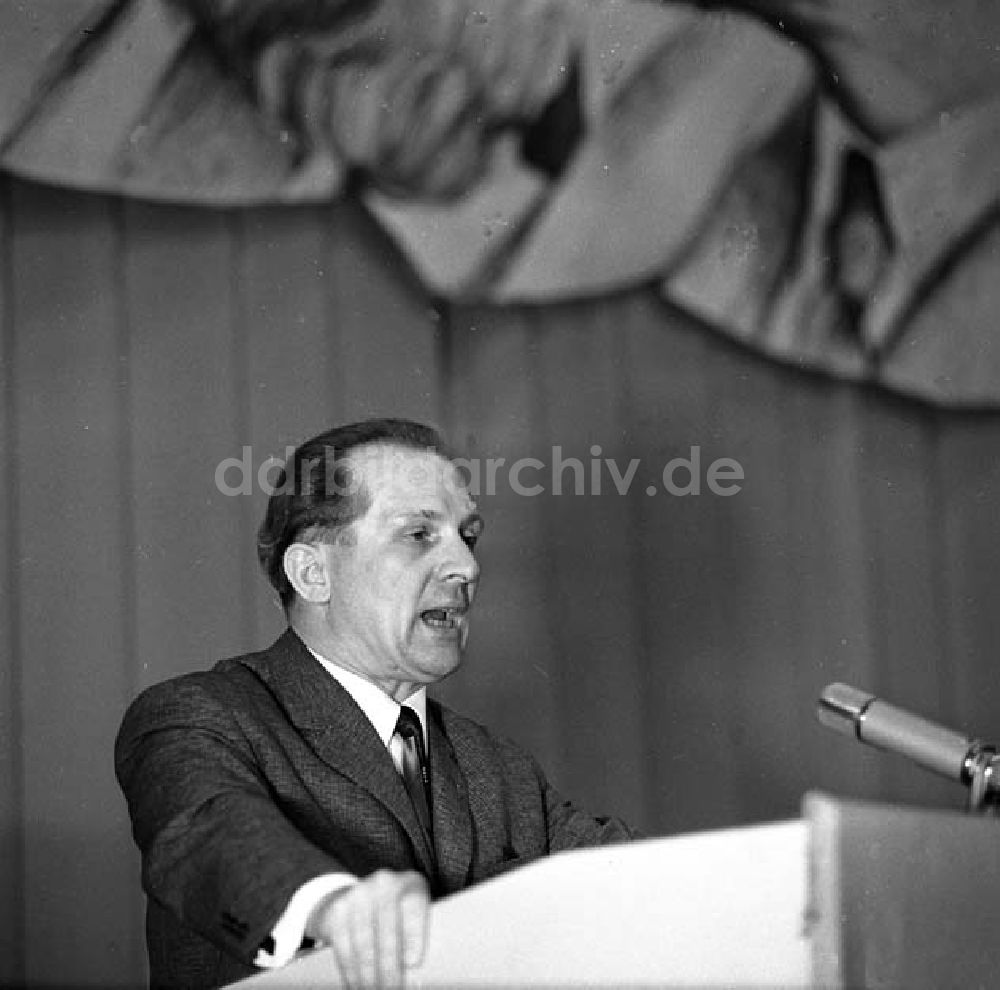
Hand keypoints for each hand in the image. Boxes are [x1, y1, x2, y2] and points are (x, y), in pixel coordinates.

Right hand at [305, 869, 430, 987]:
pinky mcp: (339, 910)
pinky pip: (344, 947)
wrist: (357, 897)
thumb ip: (416, 936)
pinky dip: (350, 971)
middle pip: (388, 931)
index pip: (414, 908)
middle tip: (393, 989)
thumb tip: (413, 971)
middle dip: (390, 968)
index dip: (414, 935)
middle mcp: (385, 883)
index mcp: (411, 884)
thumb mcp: (411, 916)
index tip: (413, 963)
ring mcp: (359, 894)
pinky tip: (356, 984)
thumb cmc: (396, 915)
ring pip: (364, 944)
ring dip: (369, 975)